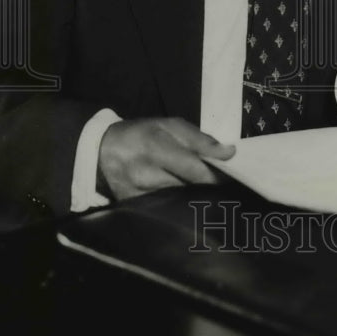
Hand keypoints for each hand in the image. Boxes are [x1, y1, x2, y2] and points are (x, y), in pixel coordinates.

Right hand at [98, 117, 235, 200]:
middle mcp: (147, 175)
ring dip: (196, 196)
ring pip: (181, 201)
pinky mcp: (137, 209)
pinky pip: (168, 210)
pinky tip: (186, 199)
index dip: (218, 176)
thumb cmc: (141, 135)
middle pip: (191, 188)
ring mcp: (140, 196)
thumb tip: (229, 153)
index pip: (196, 169)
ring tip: (204, 190)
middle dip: (209, 187)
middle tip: (225, 184)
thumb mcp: (169, 126)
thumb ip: (200, 139)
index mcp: (157, 148)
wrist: (102, 152)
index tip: (234, 177)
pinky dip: (180, 204)